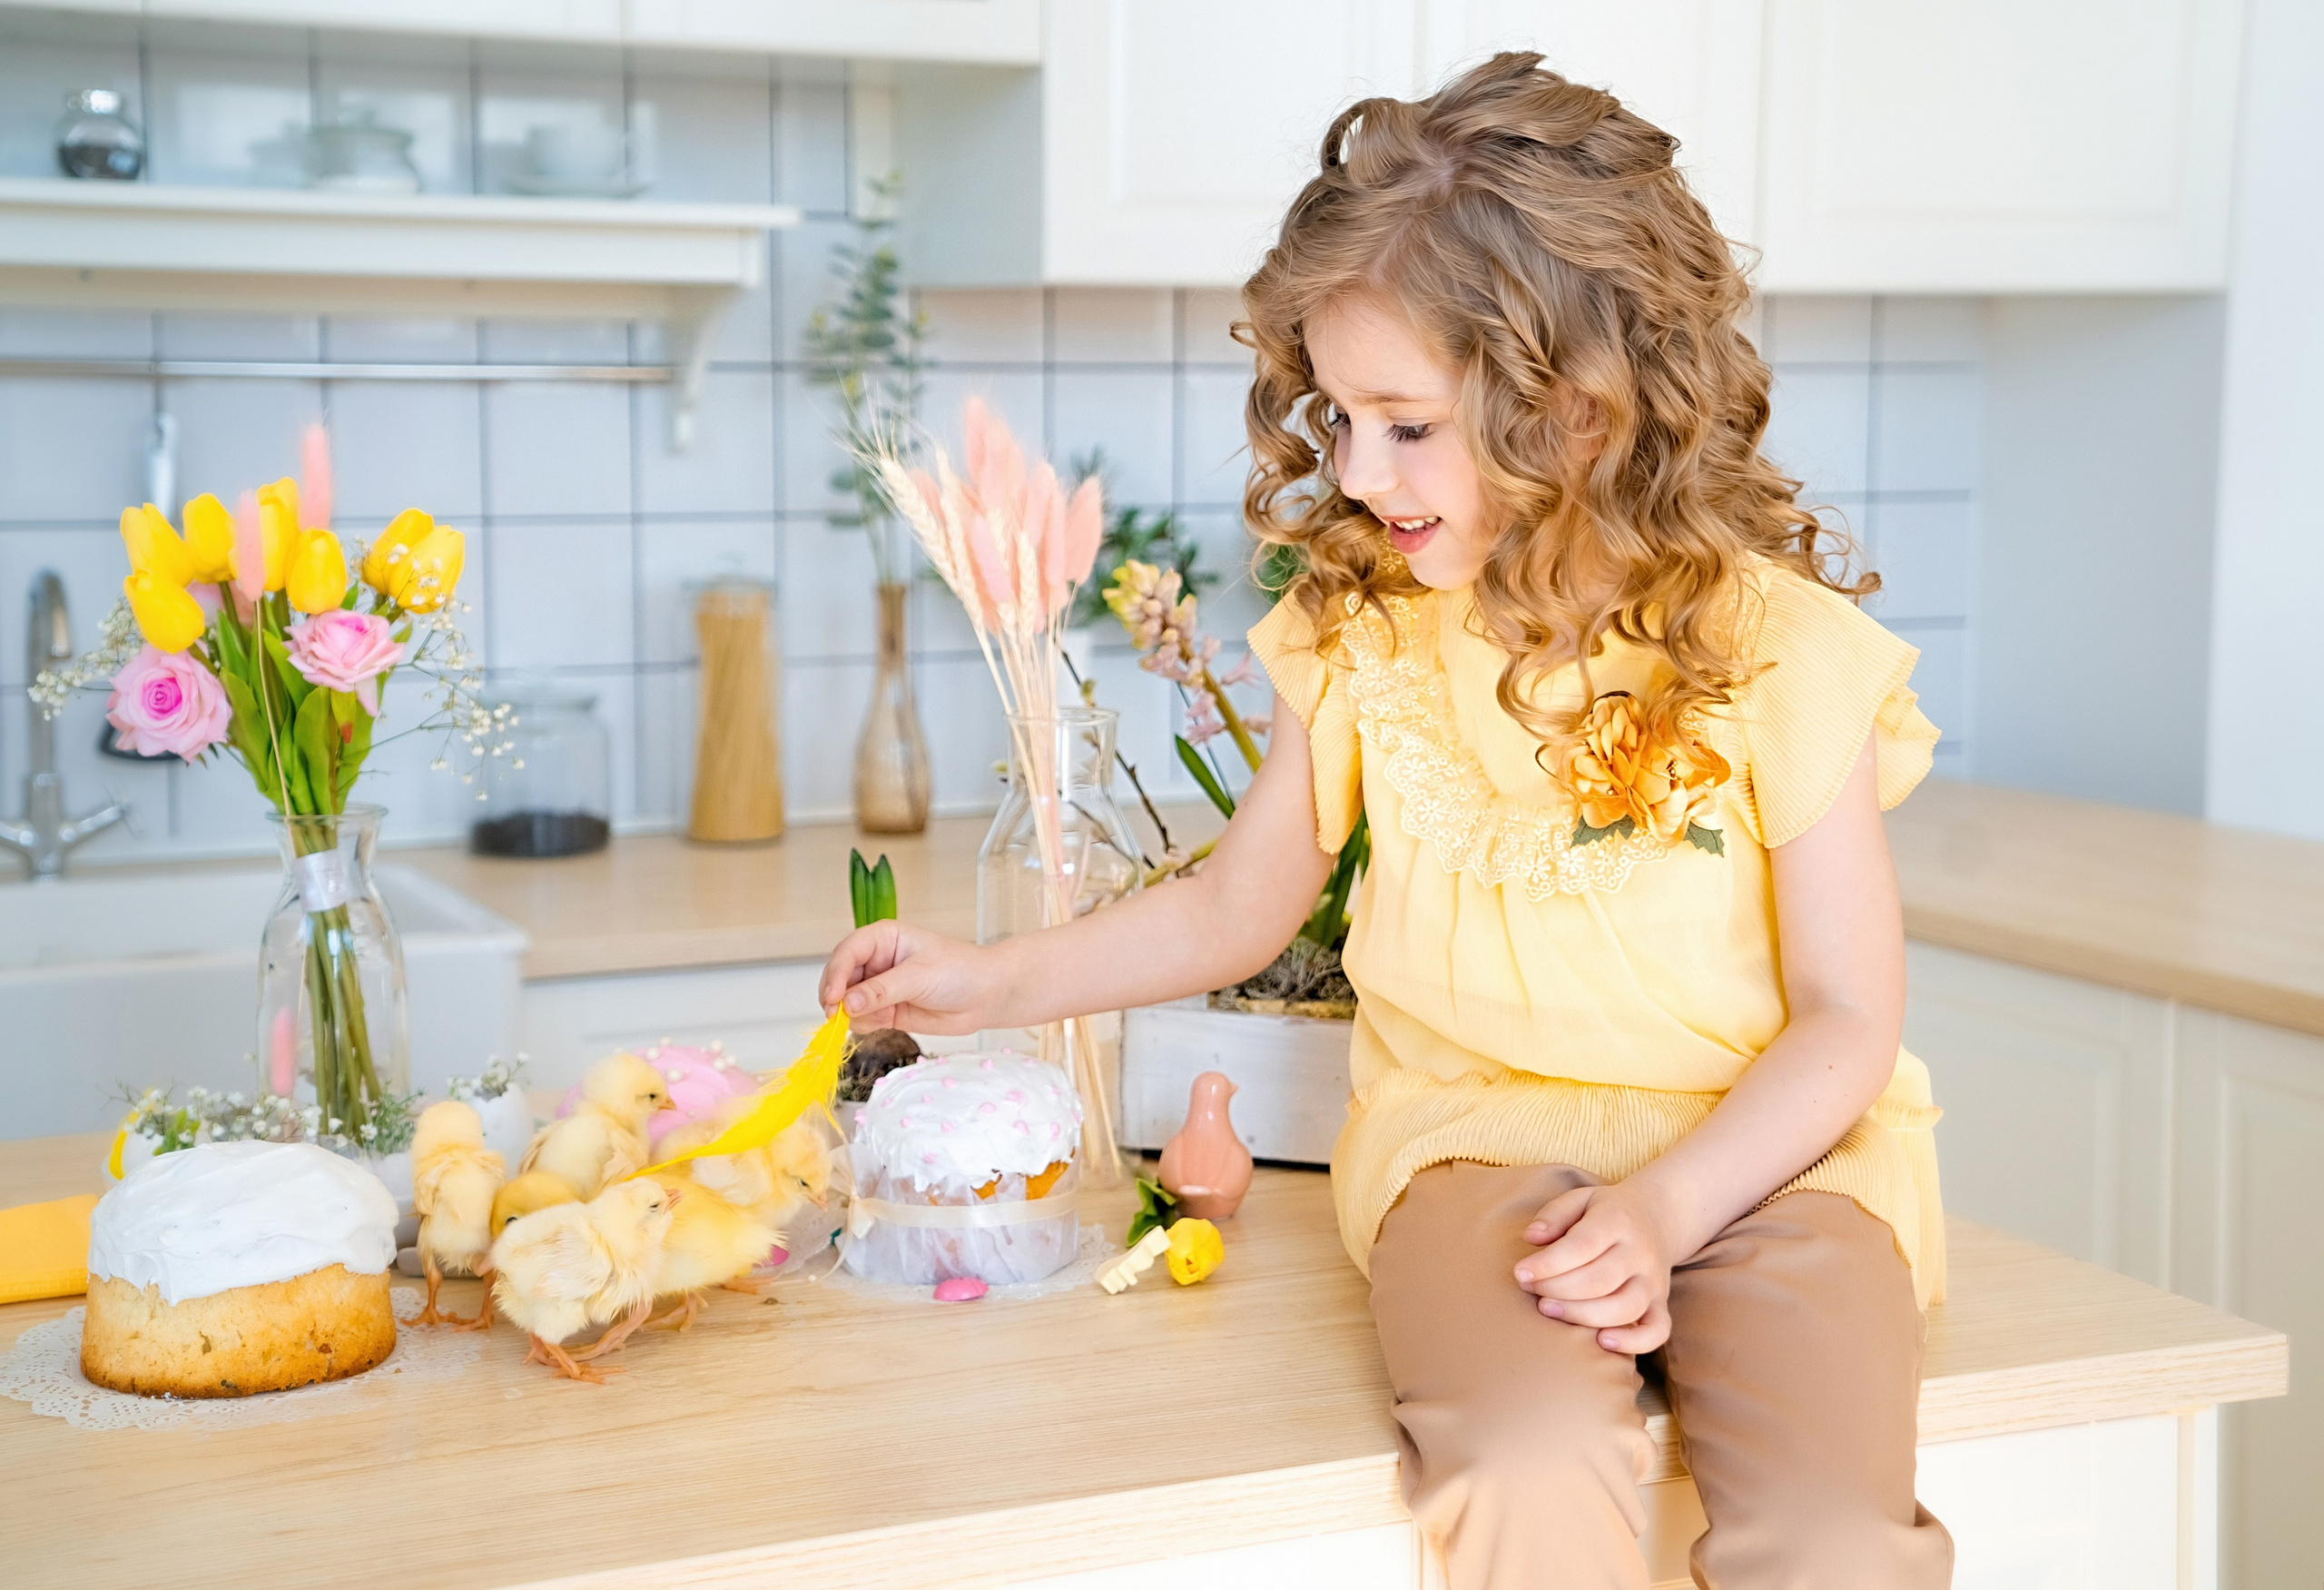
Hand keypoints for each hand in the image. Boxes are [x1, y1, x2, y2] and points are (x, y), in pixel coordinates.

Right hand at [818, 921, 1003, 1033]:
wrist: (986, 996)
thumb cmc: (960, 972)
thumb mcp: (919, 977)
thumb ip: (881, 991)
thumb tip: (847, 1003)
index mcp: (883, 938)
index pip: (847, 952)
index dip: (836, 974)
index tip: (832, 998)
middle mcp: (876, 961)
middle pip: (839, 977)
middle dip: (836, 997)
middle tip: (838, 1016)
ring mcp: (879, 987)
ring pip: (846, 1002)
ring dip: (852, 1013)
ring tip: (879, 1016)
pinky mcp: (884, 1010)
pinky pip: (860, 1019)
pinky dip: (864, 1024)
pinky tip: (884, 1022)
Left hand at [1512, 1181, 1678, 1353]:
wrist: (1658, 1216)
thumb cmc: (1607, 1211)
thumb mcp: (1580, 1199)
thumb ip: (1554, 1214)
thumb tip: (1531, 1237)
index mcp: (1618, 1221)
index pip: (1582, 1245)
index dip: (1548, 1264)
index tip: (1521, 1273)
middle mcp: (1640, 1253)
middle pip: (1600, 1280)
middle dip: (1557, 1289)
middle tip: (1531, 1289)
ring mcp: (1654, 1281)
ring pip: (1624, 1308)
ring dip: (1582, 1316)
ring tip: (1548, 1309)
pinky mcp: (1661, 1303)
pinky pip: (1657, 1331)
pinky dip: (1634, 1342)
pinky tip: (1602, 1342)